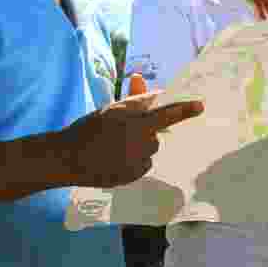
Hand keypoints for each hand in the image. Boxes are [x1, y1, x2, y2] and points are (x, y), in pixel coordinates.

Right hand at [57, 73, 203, 187]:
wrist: (67, 158)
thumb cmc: (89, 129)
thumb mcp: (112, 110)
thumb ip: (134, 100)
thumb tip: (152, 89)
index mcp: (136, 124)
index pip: (167, 115)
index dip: (184, 110)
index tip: (201, 106)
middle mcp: (141, 145)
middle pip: (155, 135)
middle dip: (144, 130)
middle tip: (122, 130)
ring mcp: (137, 164)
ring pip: (148, 151)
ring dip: (138, 146)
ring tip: (114, 146)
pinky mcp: (132, 177)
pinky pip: (141, 165)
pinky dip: (133, 161)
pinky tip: (114, 159)